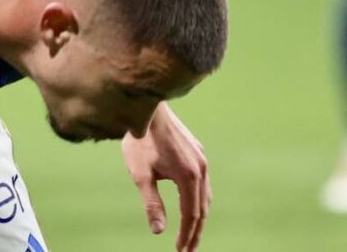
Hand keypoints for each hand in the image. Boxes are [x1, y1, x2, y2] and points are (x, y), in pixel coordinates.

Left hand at [123, 103, 209, 251]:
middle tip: (187, 249)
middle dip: (195, 231)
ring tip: (190, 232)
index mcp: (189, 176)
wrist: (146, 108)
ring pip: (206, 195)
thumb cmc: (140, 142)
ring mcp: (202, 158)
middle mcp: (201, 168)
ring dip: (199, 216)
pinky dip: (200, 199)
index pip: (191, 214)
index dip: (186, 235)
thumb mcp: (141, 175)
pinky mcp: (198, 151)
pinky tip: (191, 204)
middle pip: (202, 208)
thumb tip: (159, 231)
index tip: (180, 251)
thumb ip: (152, 204)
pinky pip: (204, 182)